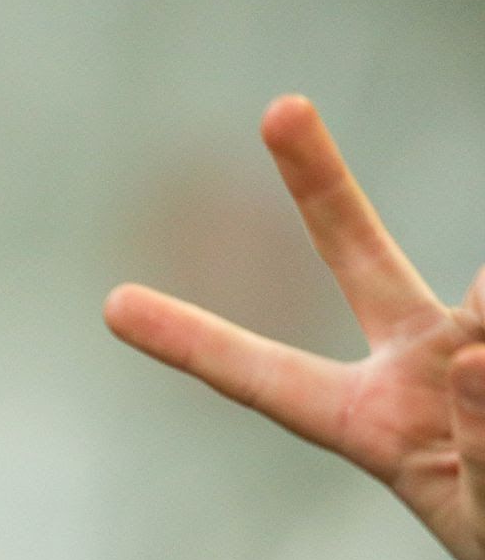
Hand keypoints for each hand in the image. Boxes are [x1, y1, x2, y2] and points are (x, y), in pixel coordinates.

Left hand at [106, 95, 484, 559]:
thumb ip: (480, 451)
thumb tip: (472, 354)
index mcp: (366, 425)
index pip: (265, 380)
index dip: (192, 342)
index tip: (112, 306)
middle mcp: (415, 364)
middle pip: (358, 254)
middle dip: (320, 182)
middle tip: (280, 108)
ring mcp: (480, 339)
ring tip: (483, 380)